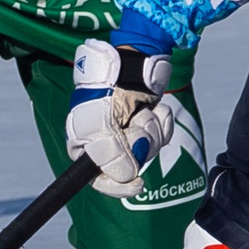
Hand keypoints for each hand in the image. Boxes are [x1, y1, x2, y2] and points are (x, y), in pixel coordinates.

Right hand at [64, 38, 172, 195]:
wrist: (131, 62)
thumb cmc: (106, 90)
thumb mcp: (101, 123)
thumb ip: (110, 153)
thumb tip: (127, 176)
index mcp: (86, 146)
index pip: (98, 179)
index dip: (117, 186)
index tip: (138, 185)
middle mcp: (106, 144)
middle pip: (129, 165)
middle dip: (140, 145)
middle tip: (138, 125)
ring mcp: (128, 134)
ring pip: (149, 150)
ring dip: (151, 130)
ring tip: (143, 111)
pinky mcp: (146, 124)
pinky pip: (162, 136)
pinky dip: (162, 123)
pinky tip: (155, 109)